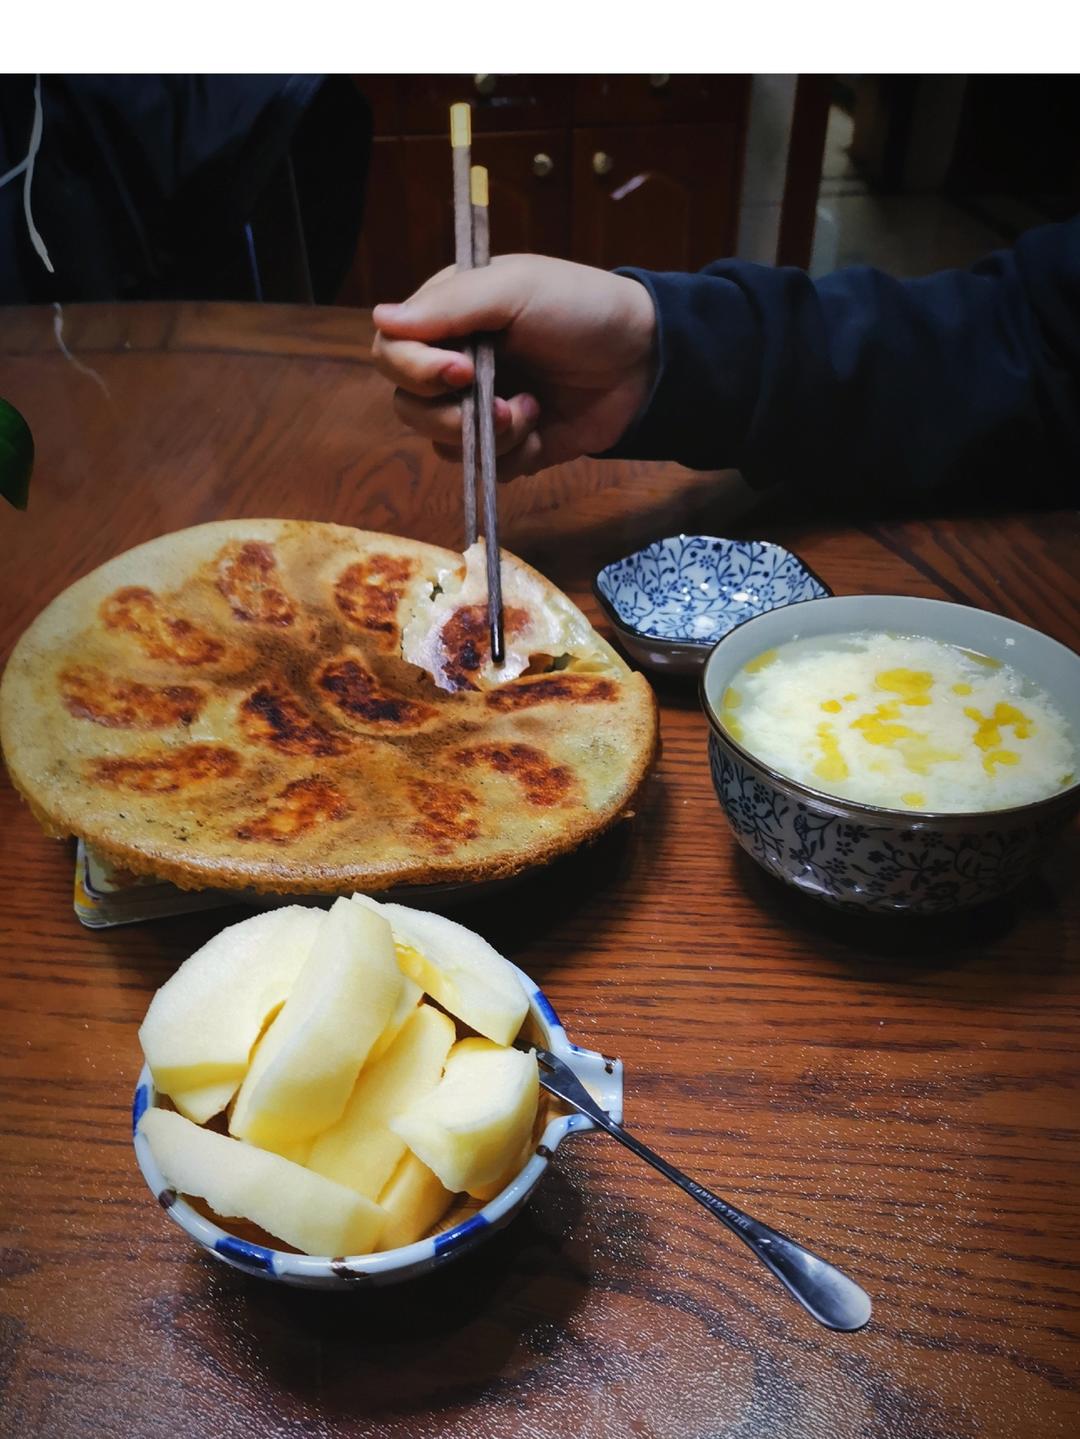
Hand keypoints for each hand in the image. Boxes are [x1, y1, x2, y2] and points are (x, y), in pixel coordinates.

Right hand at [372, 255, 655, 480]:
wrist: (643, 359)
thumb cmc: (581, 308)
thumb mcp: (516, 290)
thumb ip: (450, 305)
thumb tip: (379, 319)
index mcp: (448, 319)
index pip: (392, 351)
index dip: (415, 369)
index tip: (460, 370)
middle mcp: (454, 365)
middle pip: (407, 405)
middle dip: (447, 412)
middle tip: (495, 403)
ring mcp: (480, 409)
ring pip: (441, 443)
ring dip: (486, 434)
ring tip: (528, 412)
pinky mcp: (509, 446)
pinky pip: (482, 469)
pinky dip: (510, 455)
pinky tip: (540, 428)